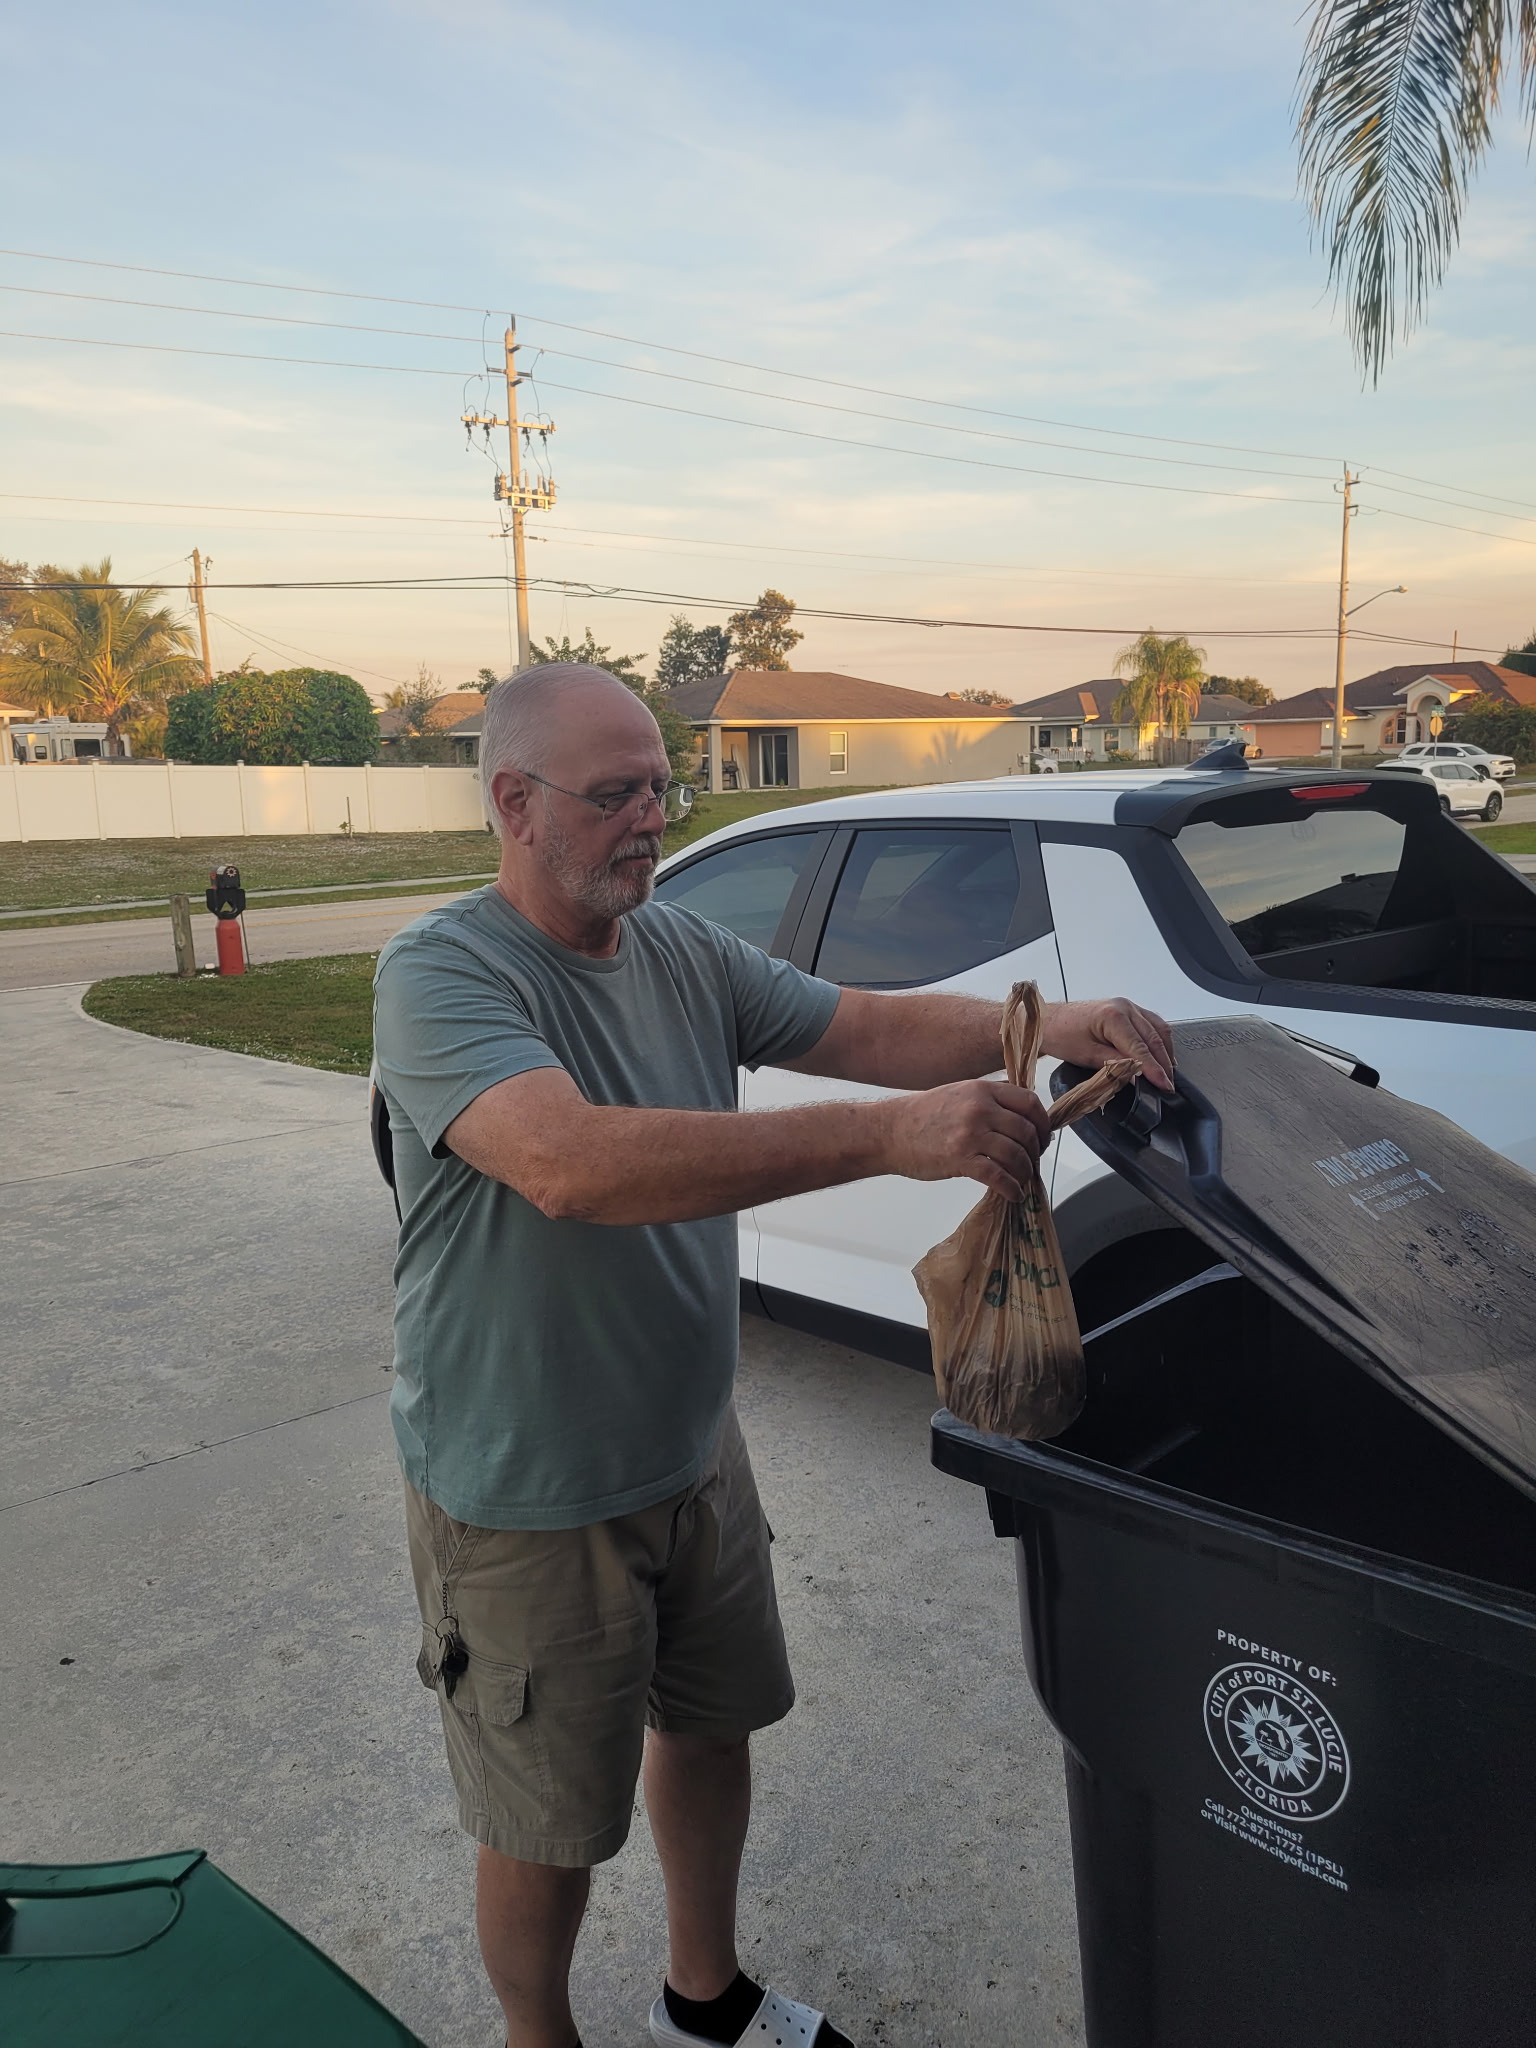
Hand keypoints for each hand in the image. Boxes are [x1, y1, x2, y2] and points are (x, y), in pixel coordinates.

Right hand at [881, 1079, 1051, 1201]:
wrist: (890, 1131)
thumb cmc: (922, 1115)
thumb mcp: (960, 1092)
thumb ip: (991, 1099)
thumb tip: (1023, 1114)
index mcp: (983, 1090)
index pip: (1030, 1103)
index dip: (1044, 1124)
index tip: (1043, 1138)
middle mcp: (980, 1108)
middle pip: (1027, 1131)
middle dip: (1036, 1152)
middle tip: (1033, 1163)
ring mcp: (971, 1134)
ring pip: (1016, 1155)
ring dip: (1025, 1172)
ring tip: (1022, 1180)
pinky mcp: (960, 1159)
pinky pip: (998, 1177)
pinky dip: (1011, 1189)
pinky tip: (1013, 1194)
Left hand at [1041, 999, 1174, 1091]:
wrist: (1050, 1021)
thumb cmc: (1062, 1034)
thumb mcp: (1088, 1055)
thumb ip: (1115, 1065)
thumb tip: (1137, 1077)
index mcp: (1113, 1016)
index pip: (1141, 1047)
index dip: (1154, 1069)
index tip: (1164, 1085)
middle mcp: (1124, 1007)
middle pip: (1154, 1038)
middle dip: (1163, 1064)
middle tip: (1168, 1085)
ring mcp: (1128, 1006)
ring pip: (1158, 1030)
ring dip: (1165, 1053)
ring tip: (1167, 1075)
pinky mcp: (1128, 1010)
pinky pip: (1152, 1024)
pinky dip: (1159, 1042)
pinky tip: (1161, 1056)